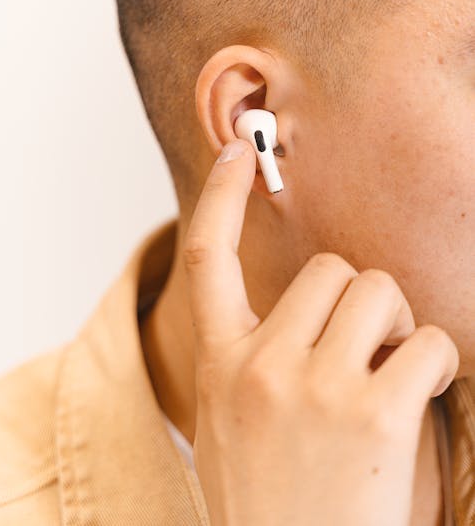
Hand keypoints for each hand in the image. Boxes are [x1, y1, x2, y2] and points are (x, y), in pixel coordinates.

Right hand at [183, 139, 458, 525]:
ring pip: (378, 293)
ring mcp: (315, 388)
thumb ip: (246, 361)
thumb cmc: (267, 504)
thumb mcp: (227, 425)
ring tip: (386, 376)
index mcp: (220, 366)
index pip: (208, 256)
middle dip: (356, 300)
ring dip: (395, 326)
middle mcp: (261, 366)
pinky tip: (420, 398)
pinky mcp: (375, 413)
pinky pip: (425, 343)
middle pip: (329, 270)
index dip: (222, 195)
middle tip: (361, 348)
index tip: (239, 151)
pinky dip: (434, 362)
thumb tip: (294, 311)